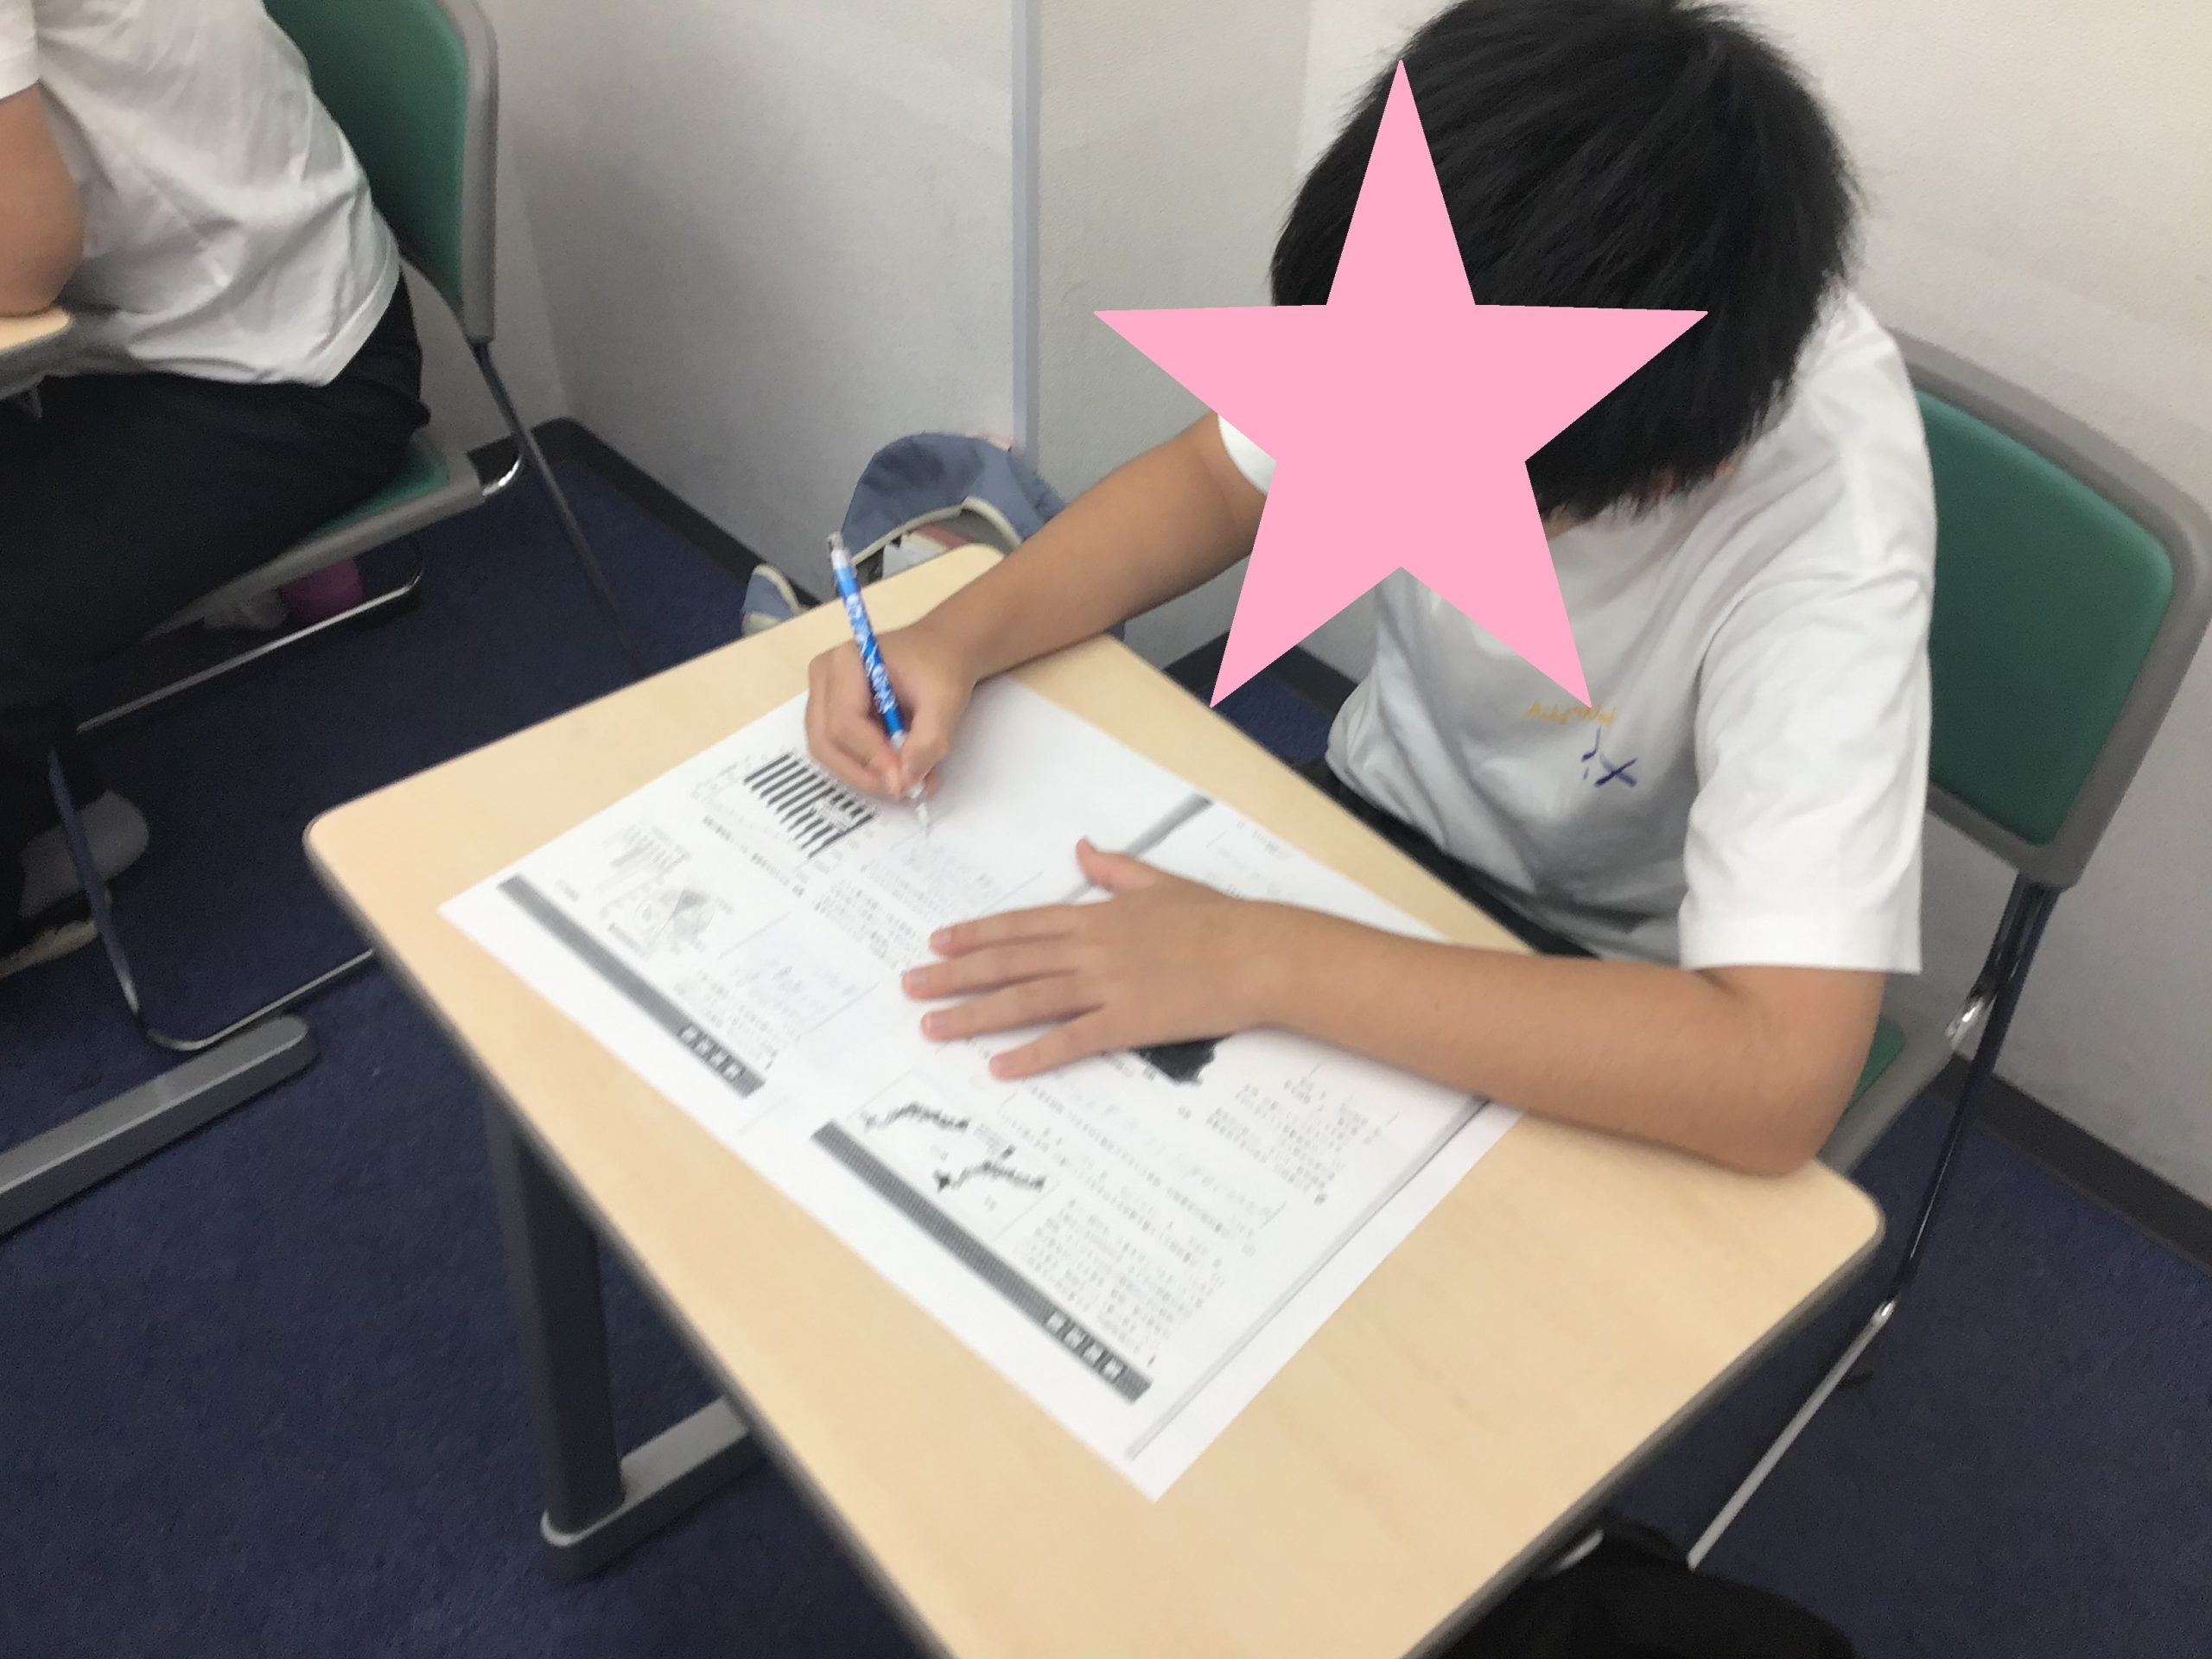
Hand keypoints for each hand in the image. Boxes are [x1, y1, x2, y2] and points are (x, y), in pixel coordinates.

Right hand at [805, 619, 977, 798]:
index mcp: (845, 662)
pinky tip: (896, 768)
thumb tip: (904, 780)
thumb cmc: (941, 666)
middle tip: (903, 788)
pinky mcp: (829, 714)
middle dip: (863, 772)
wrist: (942, 650)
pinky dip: (865, 767)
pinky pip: (837, 750)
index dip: (872, 756)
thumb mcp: (946, 701)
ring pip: (827, 751)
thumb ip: (928, 741)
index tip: (905, 780)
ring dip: (864, 774)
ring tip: (906, 778)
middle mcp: (824, 678)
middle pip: (826, 741)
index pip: (844, 722)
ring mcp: (822, 697)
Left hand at [902, 839, 1290, 1078]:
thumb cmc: (1218, 919)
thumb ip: (1116, 870)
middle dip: (954, 974)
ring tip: (933, 1027)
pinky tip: (999, 1067)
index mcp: (1096, 916)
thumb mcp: (1161, 883)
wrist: (1258, 953)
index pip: (1021, 925)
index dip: (975, 934)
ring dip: (974, 1014)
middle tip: (911, 986)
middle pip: (1008, 962)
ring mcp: (1105, 987)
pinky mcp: (1126, 1023)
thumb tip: (1083, 849)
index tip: (937, 941)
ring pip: (1025, 1000)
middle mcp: (1090, 950)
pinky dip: (1032, 1055)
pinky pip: (1070, 1041)